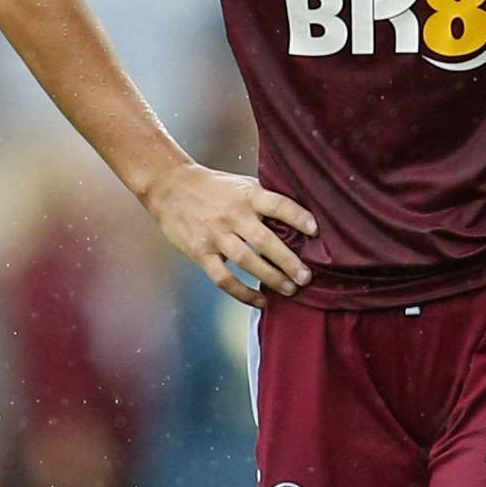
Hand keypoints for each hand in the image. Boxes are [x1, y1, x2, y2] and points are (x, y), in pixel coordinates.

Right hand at [139, 162, 318, 307]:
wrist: (169, 186)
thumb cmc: (212, 187)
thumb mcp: (241, 185)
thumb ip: (264, 201)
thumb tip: (297, 221)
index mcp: (247, 196)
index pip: (278, 205)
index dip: (298, 217)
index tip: (316, 231)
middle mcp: (233, 216)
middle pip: (265, 241)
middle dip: (289, 261)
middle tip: (307, 276)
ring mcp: (216, 235)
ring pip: (247, 261)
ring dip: (271, 278)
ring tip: (291, 289)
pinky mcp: (201, 252)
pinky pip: (224, 278)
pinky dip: (243, 293)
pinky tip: (260, 301)